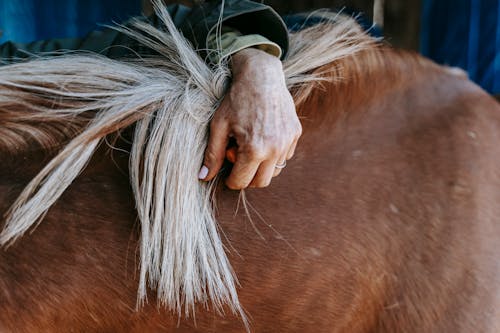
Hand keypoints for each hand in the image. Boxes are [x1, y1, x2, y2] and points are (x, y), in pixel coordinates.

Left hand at [198, 48, 301, 188]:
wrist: (261, 75)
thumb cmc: (236, 99)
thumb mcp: (219, 126)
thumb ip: (212, 154)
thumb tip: (203, 177)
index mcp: (254, 149)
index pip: (241, 182)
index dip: (230, 180)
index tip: (226, 172)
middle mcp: (275, 149)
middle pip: (261, 182)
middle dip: (247, 176)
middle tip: (237, 158)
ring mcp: (288, 142)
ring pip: (274, 170)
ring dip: (261, 165)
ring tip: (250, 144)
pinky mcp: (295, 134)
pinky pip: (285, 156)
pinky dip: (273, 153)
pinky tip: (263, 136)